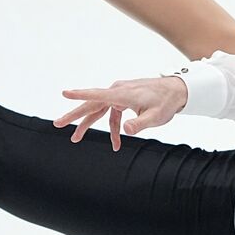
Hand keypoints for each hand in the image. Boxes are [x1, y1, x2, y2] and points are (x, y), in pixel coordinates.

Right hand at [54, 76, 188, 150]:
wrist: (177, 91)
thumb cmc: (166, 103)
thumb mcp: (156, 117)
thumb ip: (140, 123)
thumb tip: (126, 130)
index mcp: (122, 94)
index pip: (97, 94)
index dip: (80, 95)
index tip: (64, 93)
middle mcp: (118, 92)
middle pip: (91, 103)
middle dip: (74, 115)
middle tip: (58, 124)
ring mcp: (120, 94)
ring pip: (99, 110)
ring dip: (89, 124)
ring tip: (75, 138)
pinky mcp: (124, 99)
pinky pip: (112, 114)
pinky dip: (112, 127)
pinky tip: (115, 143)